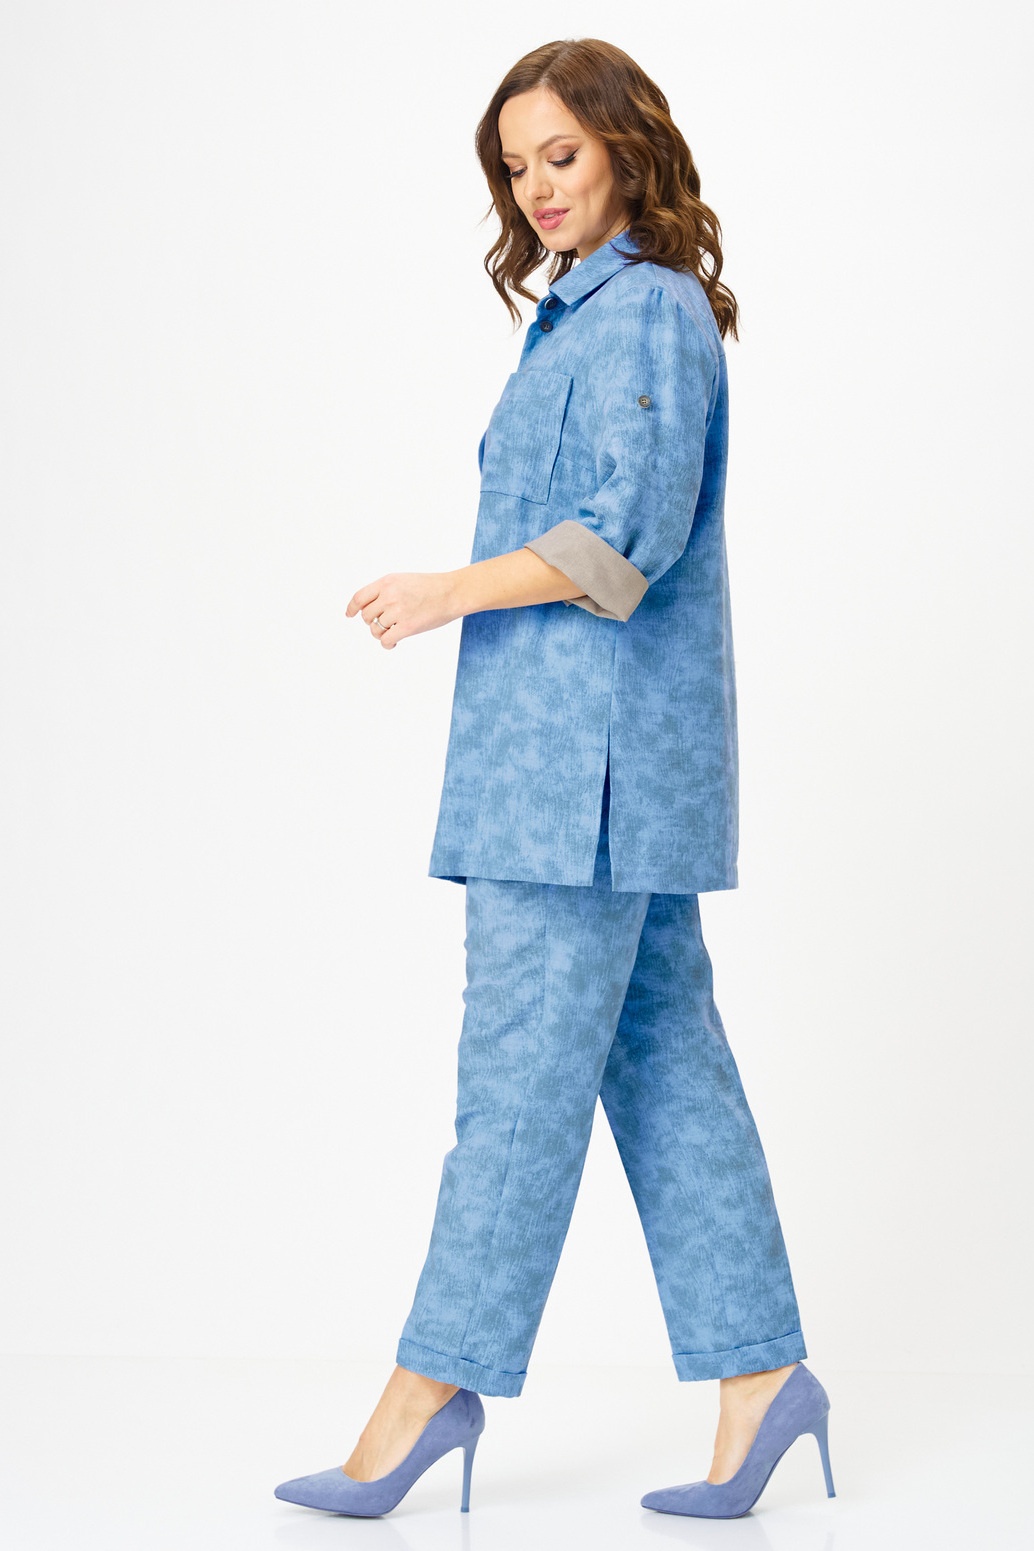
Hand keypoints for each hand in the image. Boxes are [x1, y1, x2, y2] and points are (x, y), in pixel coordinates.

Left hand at [346, 571, 461, 648]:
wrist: (453, 592)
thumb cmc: (432, 587)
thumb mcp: (404, 580)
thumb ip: (386, 590)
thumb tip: (370, 609)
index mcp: (387, 582)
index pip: (359, 597)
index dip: (352, 608)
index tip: (350, 615)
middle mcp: (389, 595)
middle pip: (366, 616)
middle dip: (373, 622)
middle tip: (386, 624)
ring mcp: (398, 611)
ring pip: (375, 629)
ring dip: (382, 633)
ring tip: (394, 631)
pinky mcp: (407, 627)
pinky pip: (386, 640)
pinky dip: (387, 644)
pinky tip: (394, 643)